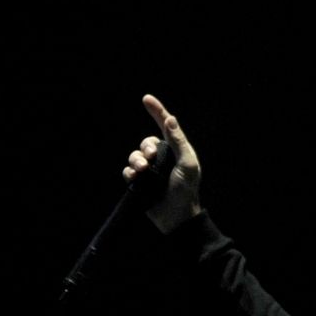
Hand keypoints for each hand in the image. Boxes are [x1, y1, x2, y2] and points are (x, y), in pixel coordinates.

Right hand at [124, 94, 202, 233]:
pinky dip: (130, 173)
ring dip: (136, 160)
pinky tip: (135, 179)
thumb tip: (170, 118)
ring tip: (143, 171)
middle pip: (146, 142)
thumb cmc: (187, 190)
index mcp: (175, 151)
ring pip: (135, 156)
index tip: (146, 98)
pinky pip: (128, 171)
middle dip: (145, 147)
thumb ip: (178, 142)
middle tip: (151, 157)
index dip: (157, 111)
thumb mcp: (187, 164)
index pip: (165, 127)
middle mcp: (162, 158)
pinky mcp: (140, 183)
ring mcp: (150, 171)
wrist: (176, 216)